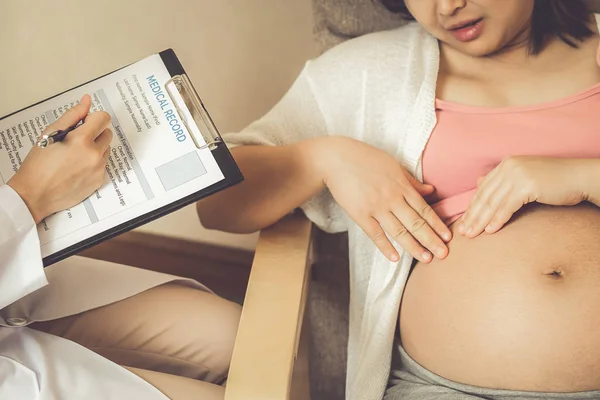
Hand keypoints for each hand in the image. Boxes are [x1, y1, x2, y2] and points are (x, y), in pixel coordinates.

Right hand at [7, 95, 112, 223]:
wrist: (36, 193)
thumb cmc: (39, 163)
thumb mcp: (51, 133)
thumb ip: (72, 115)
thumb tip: (87, 100)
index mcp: (82, 140)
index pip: (103, 118)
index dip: (93, 118)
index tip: (84, 123)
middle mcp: (94, 154)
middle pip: (107, 133)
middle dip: (95, 133)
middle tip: (76, 140)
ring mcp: (99, 169)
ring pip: (106, 149)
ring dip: (95, 148)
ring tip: (75, 155)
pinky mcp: (99, 180)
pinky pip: (103, 165)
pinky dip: (94, 163)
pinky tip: (77, 167)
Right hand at [321, 137, 451, 262]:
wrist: (336, 159)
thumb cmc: (365, 158)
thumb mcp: (393, 165)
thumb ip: (412, 181)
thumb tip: (431, 191)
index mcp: (402, 185)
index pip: (424, 209)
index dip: (437, 224)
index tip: (448, 237)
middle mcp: (392, 198)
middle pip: (416, 223)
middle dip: (431, 240)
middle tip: (444, 255)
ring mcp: (376, 207)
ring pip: (399, 231)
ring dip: (413, 247)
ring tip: (426, 259)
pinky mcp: (360, 214)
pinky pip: (375, 233)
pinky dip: (385, 246)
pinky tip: (395, 258)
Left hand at [459, 156, 589, 237]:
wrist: (580, 177)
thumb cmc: (554, 181)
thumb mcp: (524, 179)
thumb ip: (503, 181)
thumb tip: (479, 183)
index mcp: (506, 164)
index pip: (484, 188)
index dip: (472, 206)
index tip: (463, 222)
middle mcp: (508, 166)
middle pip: (485, 195)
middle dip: (472, 215)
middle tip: (462, 232)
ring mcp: (517, 174)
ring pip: (493, 202)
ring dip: (480, 220)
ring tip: (472, 235)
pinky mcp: (527, 185)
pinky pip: (507, 206)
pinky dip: (497, 219)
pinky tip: (490, 231)